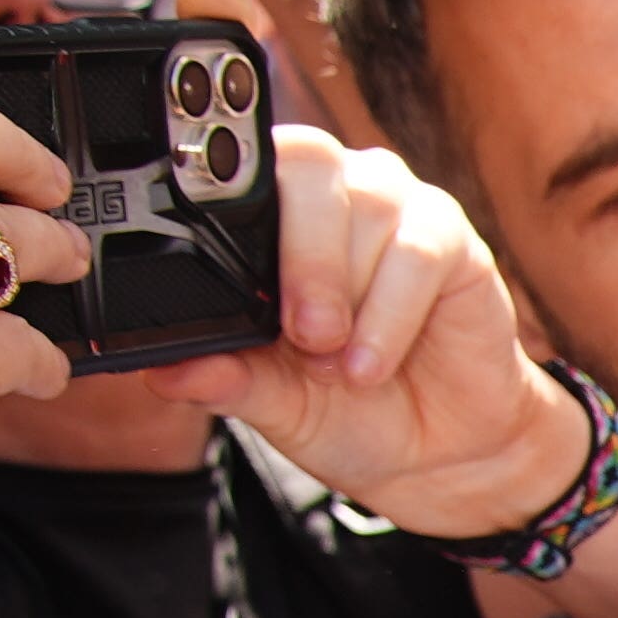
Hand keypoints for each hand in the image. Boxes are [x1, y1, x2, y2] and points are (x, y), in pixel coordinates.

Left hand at [140, 116, 560, 540]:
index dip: (227, 196)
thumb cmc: (349, 412)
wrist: (433, 456)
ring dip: (347, 294)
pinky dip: (390, 314)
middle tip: (304, 337)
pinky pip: (419, 252)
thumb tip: (165, 370)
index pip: (241, 166)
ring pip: (366, 205)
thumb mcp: (272, 403)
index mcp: (275, 215)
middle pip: (307, 161)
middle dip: (300, 255)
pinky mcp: (452, 240)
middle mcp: (336, 194)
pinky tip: (372, 364)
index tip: (230, 279)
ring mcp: (397, 209)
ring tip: (341, 369)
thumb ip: (225, 379)